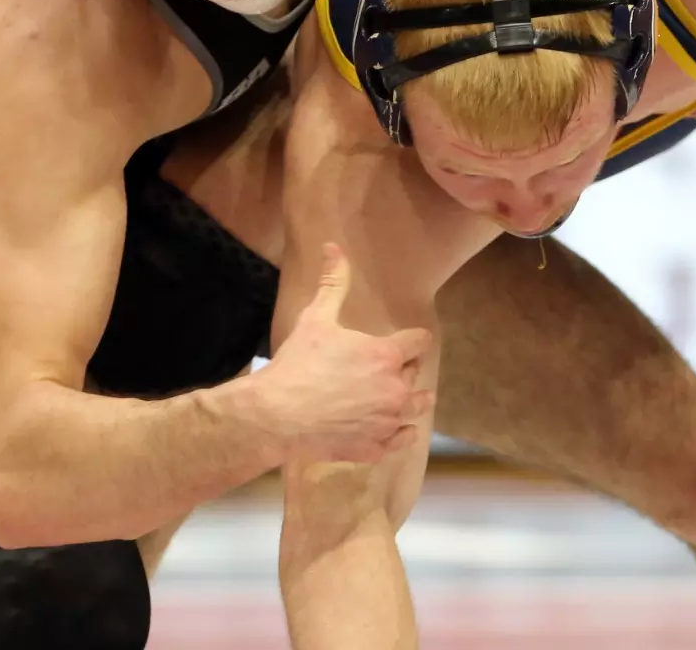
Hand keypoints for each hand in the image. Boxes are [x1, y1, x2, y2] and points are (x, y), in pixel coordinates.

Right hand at [258, 244, 434, 463]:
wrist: (276, 416)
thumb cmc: (298, 364)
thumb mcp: (315, 318)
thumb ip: (332, 283)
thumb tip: (333, 246)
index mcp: (387, 355)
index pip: (419, 342)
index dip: (410, 341)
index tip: (402, 343)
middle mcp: (396, 389)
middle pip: (415, 374)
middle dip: (402, 371)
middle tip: (380, 371)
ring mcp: (388, 422)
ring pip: (416, 409)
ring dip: (410, 403)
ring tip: (398, 401)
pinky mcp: (376, 449)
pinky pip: (401, 441)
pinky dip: (397, 435)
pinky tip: (387, 430)